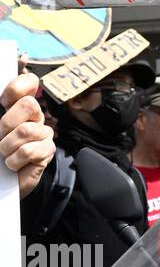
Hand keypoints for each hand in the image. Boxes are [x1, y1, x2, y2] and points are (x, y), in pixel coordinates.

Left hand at [1, 72, 54, 197]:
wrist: (0, 183)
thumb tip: (8, 96)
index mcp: (17, 106)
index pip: (28, 83)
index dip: (18, 87)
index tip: (4, 101)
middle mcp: (33, 117)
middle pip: (29, 104)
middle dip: (7, 122)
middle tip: (0, 135)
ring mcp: (43, 134)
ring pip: (26, 130)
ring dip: (7, 146)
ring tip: (4, 153)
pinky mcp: (47, 151)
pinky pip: (29, 151)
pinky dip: (14, 160)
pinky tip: (13, 164)